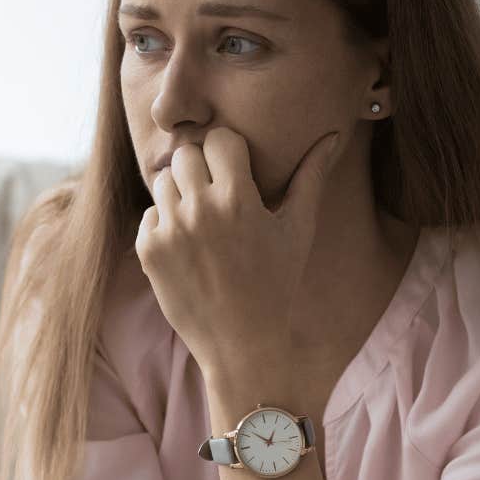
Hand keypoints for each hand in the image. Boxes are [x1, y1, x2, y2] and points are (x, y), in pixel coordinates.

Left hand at [135, 126, 342, 375]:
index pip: (220, 138)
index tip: (237, 171)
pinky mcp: (148, 251)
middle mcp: (199, 210)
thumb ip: (311, 177)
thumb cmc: (277, 284)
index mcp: (238, 199)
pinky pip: (149, 214)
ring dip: (181, 193)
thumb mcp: (298, 230)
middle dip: (202, 168)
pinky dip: (165, 224)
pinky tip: (189, 247)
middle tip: (217, 193)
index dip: (230, 151)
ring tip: (203, 220)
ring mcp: (170, 231)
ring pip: (163, 180)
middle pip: (187, 153)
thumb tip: (331, 135)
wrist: (241, 343)